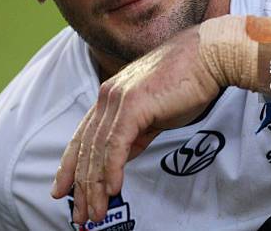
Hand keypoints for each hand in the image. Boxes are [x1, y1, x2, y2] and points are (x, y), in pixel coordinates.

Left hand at [51, 25, 222, 223]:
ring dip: (95, 186)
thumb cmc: (187, 82)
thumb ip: (134, 133)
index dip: (70, 165)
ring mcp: (118, 98)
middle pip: (86, 148)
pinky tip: (112, 189)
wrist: (208, 56)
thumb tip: (120, 158)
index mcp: (110, 95)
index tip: (63, 190)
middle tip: (81, 215)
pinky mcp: (133, 104)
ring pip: (98, 150)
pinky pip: (116, 144)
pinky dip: (112, 169)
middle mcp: (108, 95)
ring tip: (96, 212)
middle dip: (80, 185)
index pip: (83, 136)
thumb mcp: (154, 112)